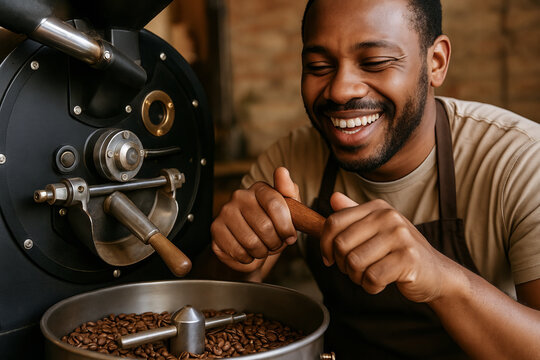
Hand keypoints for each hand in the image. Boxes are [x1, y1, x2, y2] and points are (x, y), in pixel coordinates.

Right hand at [211, 167, 299, 272]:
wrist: (250, 245)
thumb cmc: (272, 225)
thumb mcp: (289, 210)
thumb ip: (289, 191)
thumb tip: (282, 171)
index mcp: (259, 188)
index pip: (275, 204)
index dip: (286, 226)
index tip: (290, 237)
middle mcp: (240, 196)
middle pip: (265, 226)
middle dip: (275, 243)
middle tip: (275, 244)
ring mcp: (225, 212)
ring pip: (251, 242)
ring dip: (262, 252)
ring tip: (263, 248)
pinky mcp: (216, 229)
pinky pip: (237, 251)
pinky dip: (248, 258)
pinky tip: (248, 252)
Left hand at [322, 192, 456, 302]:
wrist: (436, 273)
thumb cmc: (399, 252)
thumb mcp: (377, 230)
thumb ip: (354, 215)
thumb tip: (333, 197)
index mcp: (377, 208)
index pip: (333, 222)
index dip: (324, 244)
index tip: (329, 259)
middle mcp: (388, 217)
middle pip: (341, 244)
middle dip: (342, 265)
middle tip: (355, 271)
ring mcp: (400, 236)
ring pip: (354, 262)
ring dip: (356, 277)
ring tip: (369, 276)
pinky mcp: (408, 258)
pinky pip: (372, 277)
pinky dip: (371, 287)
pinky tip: (381, 283)